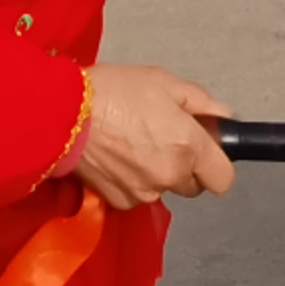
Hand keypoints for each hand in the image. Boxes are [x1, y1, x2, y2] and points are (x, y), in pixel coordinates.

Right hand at [73, 63, 232, 210]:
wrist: (61, 113)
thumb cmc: (114, 90)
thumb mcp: (163, 82)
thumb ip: (201, 103)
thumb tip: (223, 118)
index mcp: (188, 146)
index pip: (223, 178)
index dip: (215, 163)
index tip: (203, 149)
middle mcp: (170, 176)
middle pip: (193, 185)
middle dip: (184, 166)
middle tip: (161, 138)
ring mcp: (144, 193)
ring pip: (163, 189)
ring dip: (156, 173)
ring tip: (131, 143)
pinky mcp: (119, 202)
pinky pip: (137, 195)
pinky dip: (132, 181)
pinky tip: (116, 157)